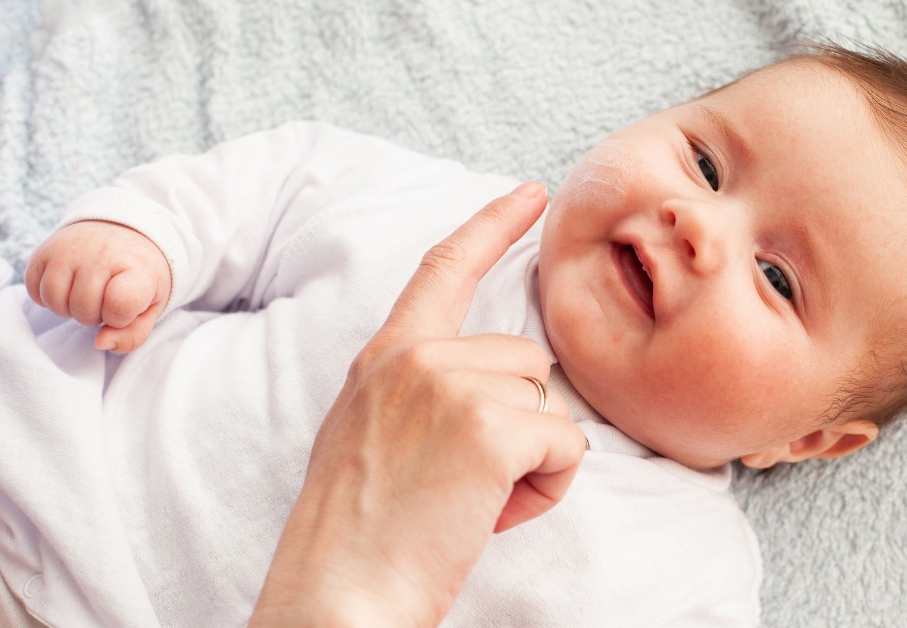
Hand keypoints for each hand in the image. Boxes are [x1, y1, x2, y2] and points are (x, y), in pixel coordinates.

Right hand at [24, 221, 170, 351]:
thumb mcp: (150, 308)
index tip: (125, 309)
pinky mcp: (44, 250)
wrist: (124, 234)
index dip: (119, 318)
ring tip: (85, 294)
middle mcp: (102, 254)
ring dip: (69, 309)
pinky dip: (48, 298)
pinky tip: (67, 286)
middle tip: (105, 299)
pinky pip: (34, 291)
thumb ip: (132, 335)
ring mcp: (70, 249)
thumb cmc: (138, 278)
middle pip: (83, 309)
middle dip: (94, 315)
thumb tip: (100, 342)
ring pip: (56, 303)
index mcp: (138, 269)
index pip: (121, 302)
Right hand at [250, 182, 586, 626]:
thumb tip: (497, 386)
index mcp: (384, 356)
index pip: (444, 269)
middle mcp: (416, 357)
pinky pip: (567, 445)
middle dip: (518, 423)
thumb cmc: (361, 533)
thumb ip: (420, 390)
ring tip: (472, 501)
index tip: (533, 194)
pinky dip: (546, 489)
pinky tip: (490, 516)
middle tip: (463, 485)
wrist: (339, 596)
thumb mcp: (371, 435)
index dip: (493, 226)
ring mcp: (450, 385)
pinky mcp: (490, 428)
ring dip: (532, 459)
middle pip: (527, 360)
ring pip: (549, 404)